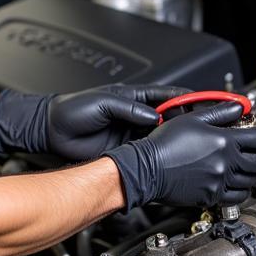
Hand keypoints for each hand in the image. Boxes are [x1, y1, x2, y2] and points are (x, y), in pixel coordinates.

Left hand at [0, 84, 186, 160]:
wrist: (50, 131)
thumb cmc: (70, 111)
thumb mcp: (101, 103)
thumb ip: (129, 108)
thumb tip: (154, 116)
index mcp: (132, 97)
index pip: (166, 95)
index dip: (186, 99)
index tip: (204, 104)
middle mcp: (135, 114)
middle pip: (169, 118)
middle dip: (186, 122)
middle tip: (204, 129)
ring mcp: (131, 133)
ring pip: (161, 137)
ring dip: (174, 141)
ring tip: (192, 146)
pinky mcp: (124, 150)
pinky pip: (147, 152)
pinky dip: (159, 156)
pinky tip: (169, 160)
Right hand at [105, 102, 255, 209]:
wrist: (146, 169)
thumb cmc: (163, 144)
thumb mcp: (192, 119)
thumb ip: (221, 113)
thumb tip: (240, 108)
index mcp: (224, 141)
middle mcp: (226, 163)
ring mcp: (219, 181)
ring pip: (252, 180)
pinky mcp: (211, 196)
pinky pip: (237, 196)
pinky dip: (244, 190)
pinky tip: (240, 183)